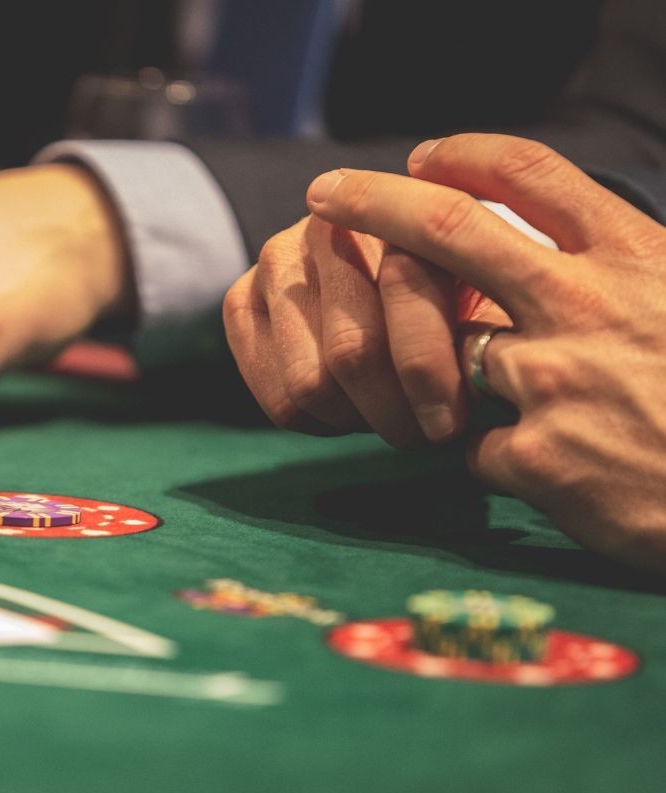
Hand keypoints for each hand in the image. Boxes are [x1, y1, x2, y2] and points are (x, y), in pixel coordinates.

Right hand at [223, 213, 505, 448]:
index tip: (459, 422)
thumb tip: (484, 379)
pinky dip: (319, 423)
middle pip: (353, 351)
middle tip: (426, 435)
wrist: (395, 269)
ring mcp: (276, 259)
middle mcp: (326, 224)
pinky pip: (276, 396)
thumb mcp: (499, 290)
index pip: (405, 298)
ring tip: (392, 419)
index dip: (434, 374)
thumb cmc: (469, 289)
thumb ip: (496, 317)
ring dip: (358, 420)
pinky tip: (350, 410)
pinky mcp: (242, 300)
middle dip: (396, 410)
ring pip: (310, 383)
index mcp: (398, 207)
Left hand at [307, 133, 665, 569]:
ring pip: (445, 351)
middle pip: (448, 231)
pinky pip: (468, 447)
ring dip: (443, 370)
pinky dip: (486, 455)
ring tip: (513, 401)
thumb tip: (534, 235)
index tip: (420, 155)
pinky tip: (546, 470)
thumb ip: (615, 268)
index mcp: (636, 258)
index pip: (532, 175)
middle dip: (373, 203)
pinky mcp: (536, 459)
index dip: (465, 156)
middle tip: (324, 193)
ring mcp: (554, 381)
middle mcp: (587, 306)